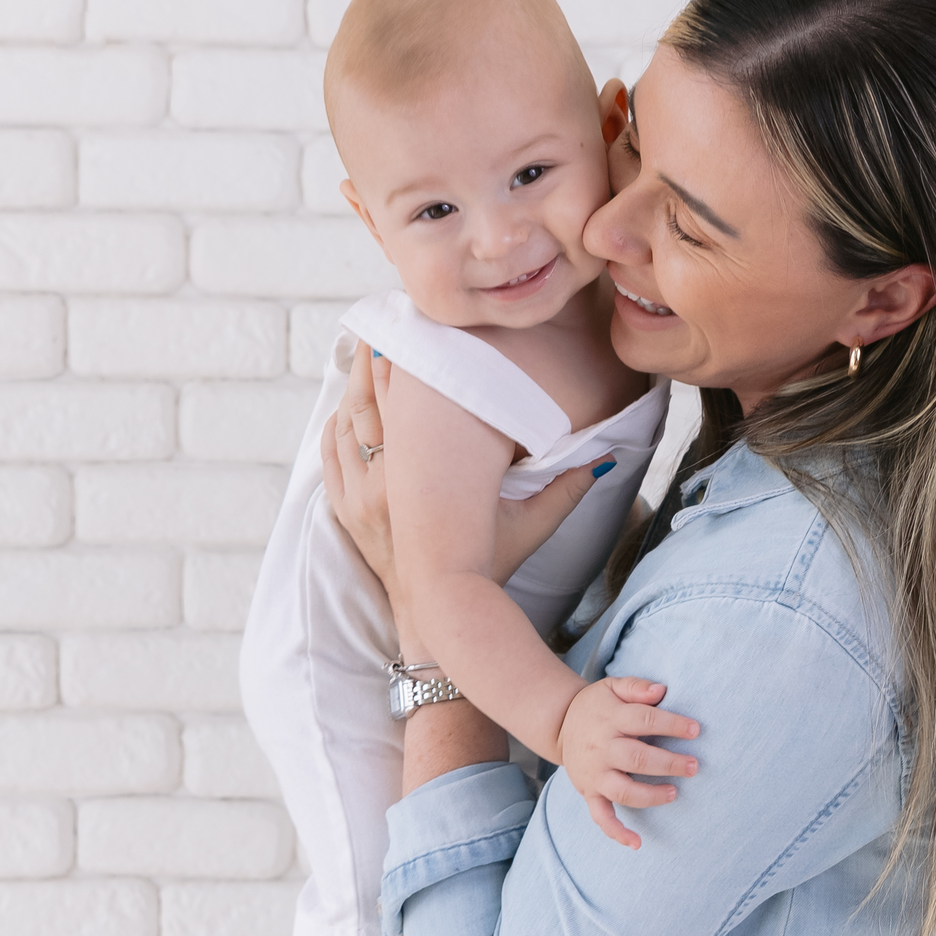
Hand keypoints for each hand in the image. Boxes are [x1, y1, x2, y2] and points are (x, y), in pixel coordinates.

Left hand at [323, 341, 614, 591]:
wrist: (440, 613)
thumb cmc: (486, 570)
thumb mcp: (528, 529)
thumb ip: (564, 492)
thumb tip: (603, 459)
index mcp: (427, 480)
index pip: (409, 402)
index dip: (407, 362)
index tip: (414, 330)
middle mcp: (387, 481)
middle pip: (369, 401)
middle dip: (374, 361)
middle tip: (381, 322)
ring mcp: (360, 495)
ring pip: (347, 422)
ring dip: (354, 386)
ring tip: (364, 351)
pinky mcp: (347, 509)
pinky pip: (332, 454)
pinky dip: (336, 426)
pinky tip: (345, 405)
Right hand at [559, 676, 699, 848]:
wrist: (559, 725)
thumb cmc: (596, 706)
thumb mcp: (612, 687)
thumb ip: (636, 687)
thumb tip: (661, 691)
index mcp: (610, 719)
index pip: (645, 720)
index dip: (672, 725)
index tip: (695, 730)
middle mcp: (601, 748)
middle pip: (637, 757)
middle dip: (668, 763)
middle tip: (693, 766)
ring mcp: (595, 774)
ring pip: (623, 790)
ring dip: (650, 795)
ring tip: (674, 793)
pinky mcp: (590, 792)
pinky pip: (601, 816)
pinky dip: (617, 832)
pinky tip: (636, 843)